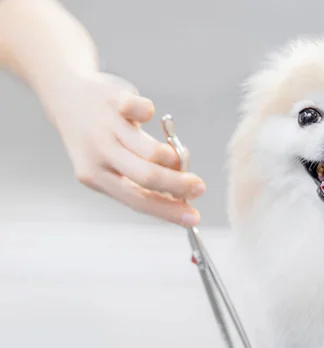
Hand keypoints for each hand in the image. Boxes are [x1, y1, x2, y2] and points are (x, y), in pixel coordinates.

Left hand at [43, 71, 203, 226]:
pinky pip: (145, 111)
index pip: (138, 201)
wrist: (67, 98)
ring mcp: (107, 127)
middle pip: (148, 177)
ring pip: (152, 150)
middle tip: (199, 187)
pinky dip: (152, 115)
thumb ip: (142, 179)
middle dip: (179, 185)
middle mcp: (99, 153)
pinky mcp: (115, 101)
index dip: (169, 210)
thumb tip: (182, 195)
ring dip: (173, 156)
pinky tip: (146, 116)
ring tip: (175, 153)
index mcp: (96, 177)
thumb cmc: (100, 139)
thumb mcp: (112, 165)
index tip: (193, 217)